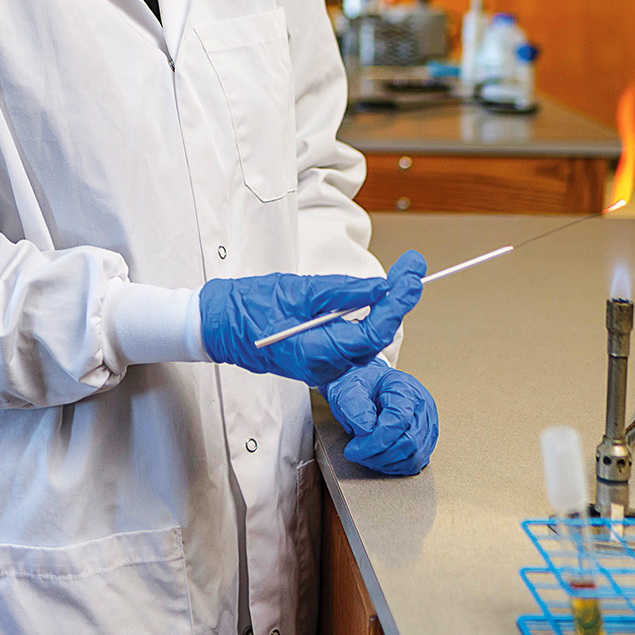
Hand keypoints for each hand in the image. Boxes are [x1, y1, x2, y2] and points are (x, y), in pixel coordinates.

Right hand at [199, 251, 426, 387]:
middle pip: (375, 336)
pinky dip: (368, 318)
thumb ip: (343, 291)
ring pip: (367, 340)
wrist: (220, 324)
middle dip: (398, 300)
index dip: (397, 304)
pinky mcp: (320, 357)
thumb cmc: (249, 306)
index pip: (372, 331)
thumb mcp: (299, 289)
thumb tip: (380, 287)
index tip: (411, 277)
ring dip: (386, 308)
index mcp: (318, 351)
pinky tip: (378, 296)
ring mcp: (322, 364)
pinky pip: (352, 341)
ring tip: (404, 278)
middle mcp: (324, 365)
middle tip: (414, 269)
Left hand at [325, 361, 437, 475]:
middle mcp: (423, 407)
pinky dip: (394, 466)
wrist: (368, 386)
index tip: (353, 449)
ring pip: (413, 457)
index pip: (398, 421)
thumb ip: (354, 406)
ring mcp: (427, 425)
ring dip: (385, 463)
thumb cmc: (361, 386)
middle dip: (379, 455)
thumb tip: (366, 430)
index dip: (375, 441)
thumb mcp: (348, 389)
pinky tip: (377, 458)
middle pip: (409, 442)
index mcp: (405, 388)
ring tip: (365, 455)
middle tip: (356, 454)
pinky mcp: (426, 440)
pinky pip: (414, 463)